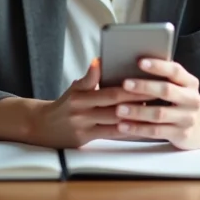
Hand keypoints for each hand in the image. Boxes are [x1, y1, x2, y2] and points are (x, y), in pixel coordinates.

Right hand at [29, 59, 149, 148]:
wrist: (43, 127)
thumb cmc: (65, 106)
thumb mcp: (74, 89)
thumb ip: (89, 78)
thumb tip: (99, 60)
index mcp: (80, 93)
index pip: (106, 85)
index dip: (126, 84)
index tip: (143, 78)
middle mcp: (81, 108)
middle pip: (113, 101)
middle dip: (137, 96)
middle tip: (157, 91)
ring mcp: (83, 124)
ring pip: (115, 119)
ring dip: (135, 114)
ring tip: (154, 109)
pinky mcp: (86, 139)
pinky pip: (111, 134)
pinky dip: (127, 130)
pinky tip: (141, 126)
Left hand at [115, 59, 199, 149]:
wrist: (198, 127)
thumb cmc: (178, 101)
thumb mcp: (177, 87)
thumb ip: (162, 78)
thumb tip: (132, 65)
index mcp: (190, 83)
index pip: (175, 70)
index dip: (158, 66)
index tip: (140, 62)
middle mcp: (192, 100)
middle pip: (167, 90)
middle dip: (144, 87)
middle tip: (125, 84)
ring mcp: (188, 118)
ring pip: (159, 114)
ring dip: (137, 111)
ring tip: (119, 109)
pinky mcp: (181, 135)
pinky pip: (156, 131)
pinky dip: (137, 128)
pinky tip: (122, 126)